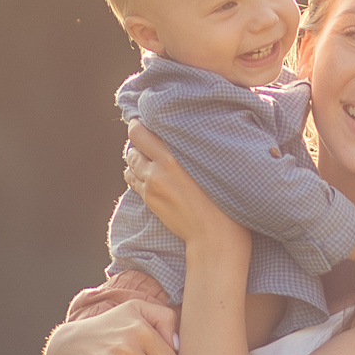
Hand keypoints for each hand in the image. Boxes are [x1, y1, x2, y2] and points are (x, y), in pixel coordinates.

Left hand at [124, 122, 250, 256]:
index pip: (140, 132)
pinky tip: (147, 172)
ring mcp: (150, 187)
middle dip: (137, 140)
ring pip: (131, 163)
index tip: (145, 119)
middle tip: (147, 137)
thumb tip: (188, 133)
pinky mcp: (149, 200)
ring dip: (136, 157)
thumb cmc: (223, 199)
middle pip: (132, 146)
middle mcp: (157, 170)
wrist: (214, 235)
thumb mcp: (213, 165)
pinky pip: (132, 180)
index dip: (139, 123)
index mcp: (173, 157)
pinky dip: (135, 173)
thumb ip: (195, 148)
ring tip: (149, 155)